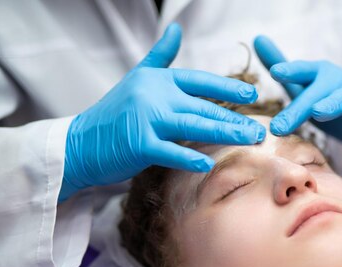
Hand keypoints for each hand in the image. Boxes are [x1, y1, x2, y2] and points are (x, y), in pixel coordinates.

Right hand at [59, 23, 265, 201]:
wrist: (81, 142)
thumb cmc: (115, 113)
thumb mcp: (138, 78)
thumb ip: (160, 56)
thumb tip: (175, 29)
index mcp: (158, 80)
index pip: (199, 81)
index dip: (227, 88)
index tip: (252, 95)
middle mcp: (154, 95)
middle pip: (203, 106)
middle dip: (234, 118)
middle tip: (260, 129)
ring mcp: (146, 119)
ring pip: (193, 125)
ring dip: (225, 133)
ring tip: (249, 140)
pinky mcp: (139, 144)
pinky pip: (170, 151)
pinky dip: (188, 157)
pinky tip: (208, 163)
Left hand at [253, 35, 341, 156]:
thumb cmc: (327, 99)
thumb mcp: (302, 85)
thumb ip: (281, 64)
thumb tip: (257, 38)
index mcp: (317, 73)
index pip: (300, 72)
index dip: (289, 71)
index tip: (276, 72)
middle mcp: (335, 79)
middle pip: (315, 93)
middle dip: (297, 109)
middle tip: (278, 127)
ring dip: (332, 104)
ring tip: (318, 113)